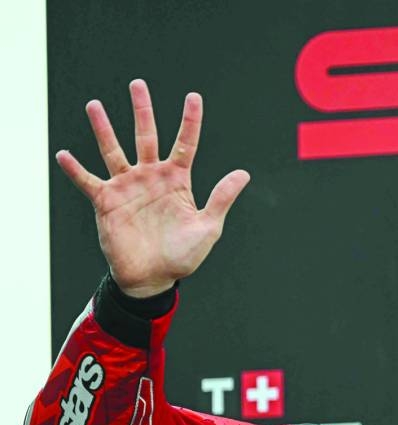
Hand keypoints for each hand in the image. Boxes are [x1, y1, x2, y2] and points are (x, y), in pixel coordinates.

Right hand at [56, 79, 249, 296]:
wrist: (153, 278)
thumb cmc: (183, 255)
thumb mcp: (208, 226)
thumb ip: (221, 198)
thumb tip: (244, 173)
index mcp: (178, 180)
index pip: (186, 143)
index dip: (190, 120)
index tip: (193, 96)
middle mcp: (151, 177)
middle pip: (146, 137)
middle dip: (142, 111)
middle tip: (138, 84)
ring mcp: (127, 188)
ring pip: (114, 151)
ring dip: (104, 129)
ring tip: (94, 105)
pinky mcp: (106, 202)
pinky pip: (88, 182)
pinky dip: (76, 170)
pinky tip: (64, 155)